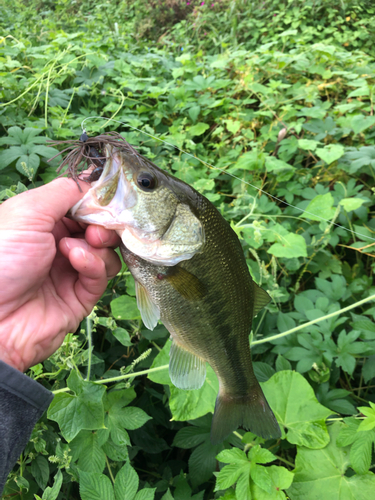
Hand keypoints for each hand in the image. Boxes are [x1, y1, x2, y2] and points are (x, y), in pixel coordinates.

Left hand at [0, 178, 121, 371]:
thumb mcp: (27, 212)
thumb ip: (64, 191)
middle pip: (100, 226)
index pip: (82, 203)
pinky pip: (102, 273)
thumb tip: (95, 183)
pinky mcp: (83, 294)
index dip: (97, 200)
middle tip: (96, 229)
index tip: (111, 197)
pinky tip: (76, 263)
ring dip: (97, 245)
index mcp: (43, 221)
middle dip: (103, 224)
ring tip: (74, 251)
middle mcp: (59, 243)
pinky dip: (94, 264)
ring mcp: (72, 269)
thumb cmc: (2, 259)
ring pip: (107, 249)